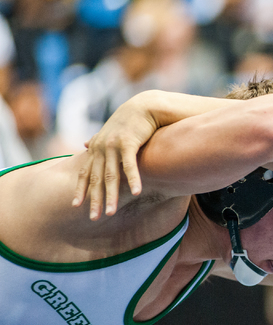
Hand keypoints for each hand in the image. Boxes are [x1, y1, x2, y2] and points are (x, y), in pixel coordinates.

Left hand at [72, 95, 157, 219]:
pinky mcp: (128, 143)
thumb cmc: (129, 121)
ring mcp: (113, 145)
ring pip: (111, 176)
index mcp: (96, 147)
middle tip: (94, 218)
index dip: (80, 189)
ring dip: (111, 195)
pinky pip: (129, 165)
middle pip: (96, 178)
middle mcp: (101, 147)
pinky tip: (136, 193)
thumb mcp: (110, 131)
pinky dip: (133, 180)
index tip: (75, 206)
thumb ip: (96, 140)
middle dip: (94, 199)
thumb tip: (85, 144)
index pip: (85, 172)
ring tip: (110, 212)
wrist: (144, 107)